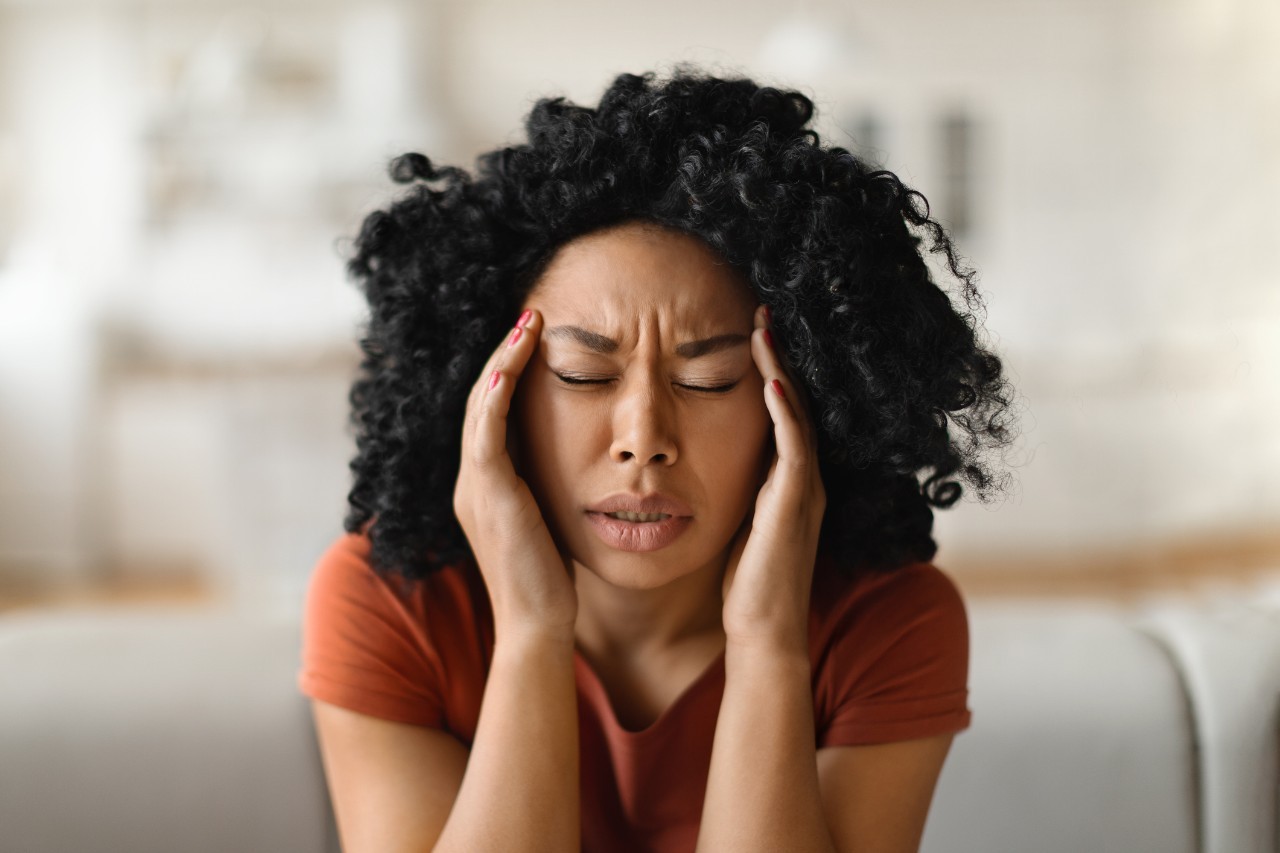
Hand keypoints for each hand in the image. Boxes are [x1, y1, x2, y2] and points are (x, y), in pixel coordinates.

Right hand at [453, 309, 578, 637]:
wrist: (539, 628)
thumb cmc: (555, 583)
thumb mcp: (552, 524)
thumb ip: (552, 492)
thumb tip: (584, 467)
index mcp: (486, 487)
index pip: (492, 414)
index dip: (509, 373)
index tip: (537, 338)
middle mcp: (472, 482)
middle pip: (480, 400)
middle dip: (503, 355)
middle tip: (531, 315)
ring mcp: (474, 487)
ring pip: (479, 407)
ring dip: (501, 361)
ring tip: (528, 323)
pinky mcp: (487, 496)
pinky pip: (485, 433)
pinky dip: (496, 395)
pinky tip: (512, 364)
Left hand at [720, 305, 826, 649]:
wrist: (762, 632)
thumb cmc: (743, 583)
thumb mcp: (732, 521)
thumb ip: (729, 489)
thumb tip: (696, 461)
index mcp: (785, 481)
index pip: (779, 412)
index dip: (767, 371)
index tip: (747, 332)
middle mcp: (801, 478)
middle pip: (793, 402)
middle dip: (777, 357)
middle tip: (761, 312)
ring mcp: (803, 488)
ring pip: (796, 414)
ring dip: (781, 369)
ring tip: (764, 328)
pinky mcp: (796, 503)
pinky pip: (794, 446)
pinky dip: (784, 410)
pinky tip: (770, 380)